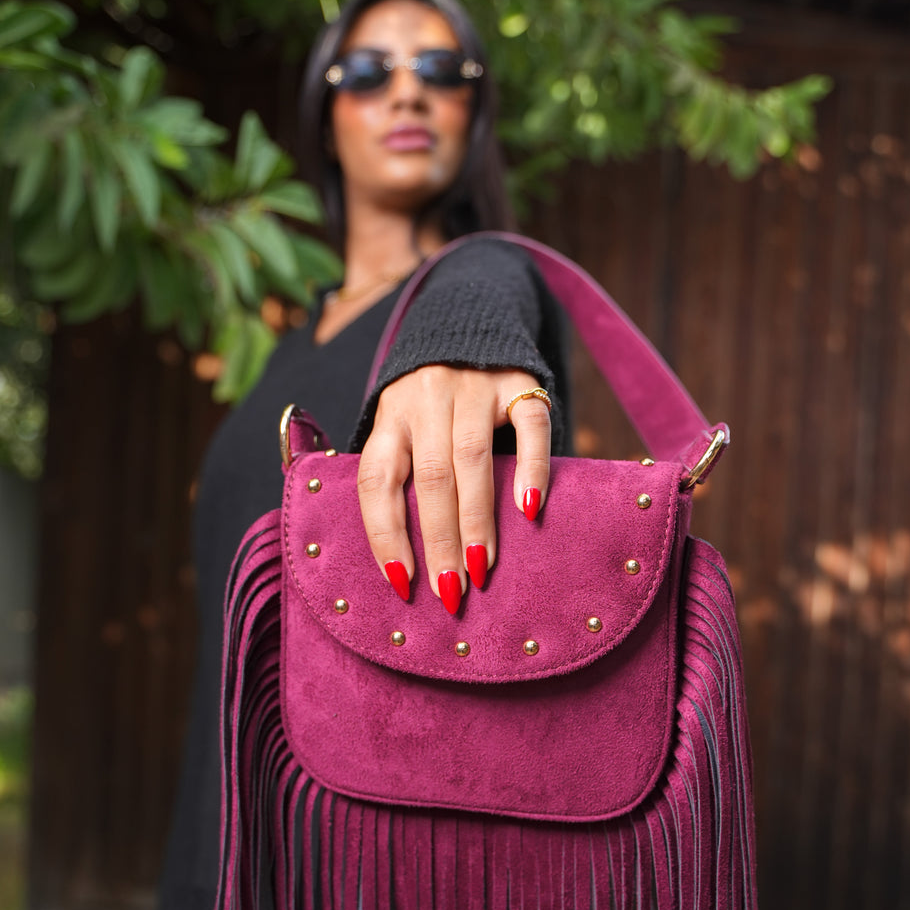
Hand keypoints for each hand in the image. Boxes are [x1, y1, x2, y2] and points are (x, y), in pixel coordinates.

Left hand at [357, 364, 550, 605]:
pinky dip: (531, 468)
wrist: (468, 319)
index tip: (402, 581)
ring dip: (477, 519)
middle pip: (430, 476)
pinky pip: (529, 426)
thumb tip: (407, 561)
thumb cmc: (430, 402)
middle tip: (451, 590)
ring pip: (472, 457)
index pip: (378, 480)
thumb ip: (403, 474)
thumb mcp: (402, 425)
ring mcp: (474, 387)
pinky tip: (530, 509)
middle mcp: (426, 398)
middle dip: (439, 539)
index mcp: (390, 417)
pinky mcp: (519, 382)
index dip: (386, 533)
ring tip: (482, 566)